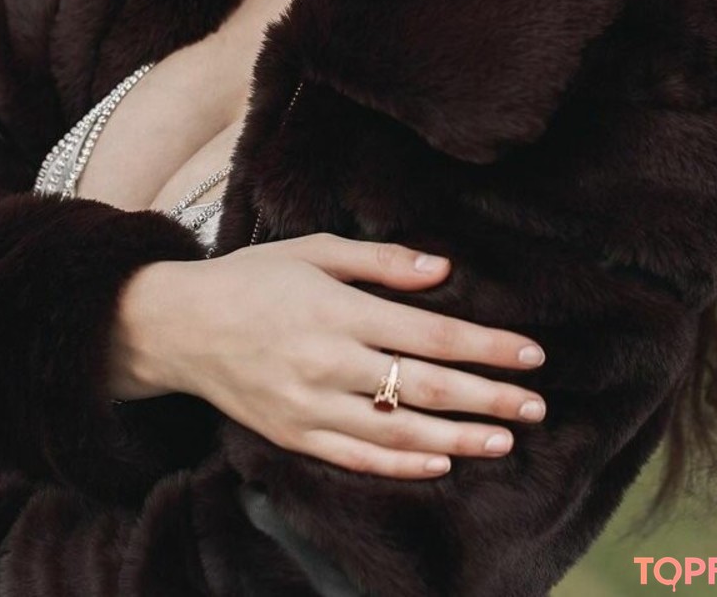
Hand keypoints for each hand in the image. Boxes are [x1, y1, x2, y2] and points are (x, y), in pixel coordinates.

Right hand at [112, 234, 546, 479]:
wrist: (178, 326)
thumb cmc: (251, 278)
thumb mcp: (314, 251)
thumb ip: (381, 261)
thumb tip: (443, 271)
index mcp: (339, 311)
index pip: (432, 335)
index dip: (488, 346)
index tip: (532, 353)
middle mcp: (328, 363)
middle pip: (427, 388)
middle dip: (489, 396)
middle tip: (538, 404)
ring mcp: (310, 407)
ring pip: (400, 432)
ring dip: (459, 437)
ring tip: (506, 439)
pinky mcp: (293, 436)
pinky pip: (358, 458)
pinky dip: (404, 464)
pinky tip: (441, 462)